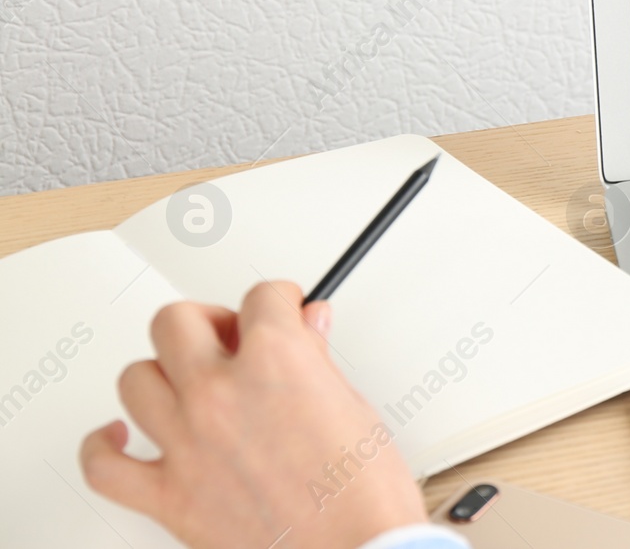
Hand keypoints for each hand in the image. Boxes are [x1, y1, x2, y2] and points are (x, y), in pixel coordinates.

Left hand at [80, 281, 426, 548]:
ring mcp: (187, 443)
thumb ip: (317, 361)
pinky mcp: (169, 496)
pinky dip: (102, 447)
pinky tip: (118, 436)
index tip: (285, 310)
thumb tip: (308, 331)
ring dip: (162, 374)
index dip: (279, 301)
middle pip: (177, 322)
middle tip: (232, 338)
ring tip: (185, 382)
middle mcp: (220, 393)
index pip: (262, 298)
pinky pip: (104, 466)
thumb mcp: (354, 405)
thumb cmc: (362, 492)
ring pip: (136, 379)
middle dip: (208, 322)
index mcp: (276, 361)